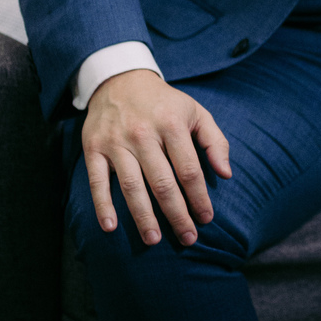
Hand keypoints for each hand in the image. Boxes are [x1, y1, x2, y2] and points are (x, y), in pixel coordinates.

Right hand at [81, 69, 231, 246]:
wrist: (120, 80)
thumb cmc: (164, 103)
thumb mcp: (196, 112)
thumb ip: (216, 141)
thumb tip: (226, 174)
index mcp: (171, 125)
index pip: (189, 170)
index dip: (199, 197)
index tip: (206, 218)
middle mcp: (143, 134)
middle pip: (162, 182)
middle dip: (176, 214)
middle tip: (187, 239)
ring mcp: (116, 142)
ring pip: (131, 185)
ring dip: (142, 215)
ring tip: (153, 240)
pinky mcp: (93, 147)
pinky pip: (97, 180)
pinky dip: (102, 204)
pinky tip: (110, 226)